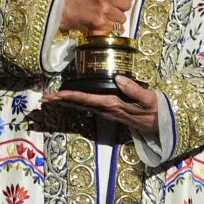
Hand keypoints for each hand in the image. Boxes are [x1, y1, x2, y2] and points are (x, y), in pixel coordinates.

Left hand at [43, 76, 158, 138]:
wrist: (159, 126)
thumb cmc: (153, 110)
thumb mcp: (147, 99)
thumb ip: (134, 89)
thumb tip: (118, 78)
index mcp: (112, 104)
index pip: (86, 99)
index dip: (69, 96)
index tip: (55, 94)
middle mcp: (105, 110)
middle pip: (78, 104)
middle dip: (61, 101)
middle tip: (44, 98)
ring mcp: (106, 112)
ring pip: (81, 107)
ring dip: (66, 102)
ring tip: (52, 98)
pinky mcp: (109, 112)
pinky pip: (88, 107)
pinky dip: (76, 103)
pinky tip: (71, 100)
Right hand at [60, 0, 135, 37]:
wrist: (62, 7)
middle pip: (126, 4)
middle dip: (122, 7)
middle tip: (115, 7)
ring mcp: (104, 9)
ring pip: (122, 17)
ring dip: (117, 18)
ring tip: (108, 16)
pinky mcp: (100, 23)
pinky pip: (116, 28)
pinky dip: (114, 28)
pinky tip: (108, 25)